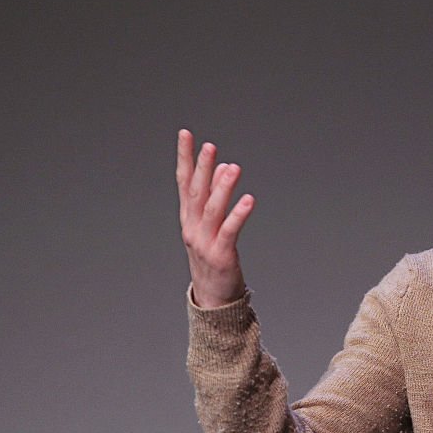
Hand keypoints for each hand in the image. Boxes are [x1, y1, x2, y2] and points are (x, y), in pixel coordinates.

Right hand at [176, 129, 254, 307]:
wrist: (213, 298)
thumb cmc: (214, 260)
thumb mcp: (211, 227)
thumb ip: (216, 198)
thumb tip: (225, 167)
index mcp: (189, 218)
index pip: (184, 182)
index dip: (185, 158)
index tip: (185, 135)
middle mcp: (193, 228)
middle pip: (196, 192)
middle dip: (203, 168)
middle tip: (210, 146)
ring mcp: (205, 242)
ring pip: (212, 210)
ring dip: (222, 187)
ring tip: (232, 167)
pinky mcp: (221, 255)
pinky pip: (230, 231)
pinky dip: (238, 214)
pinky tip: (248, 199)